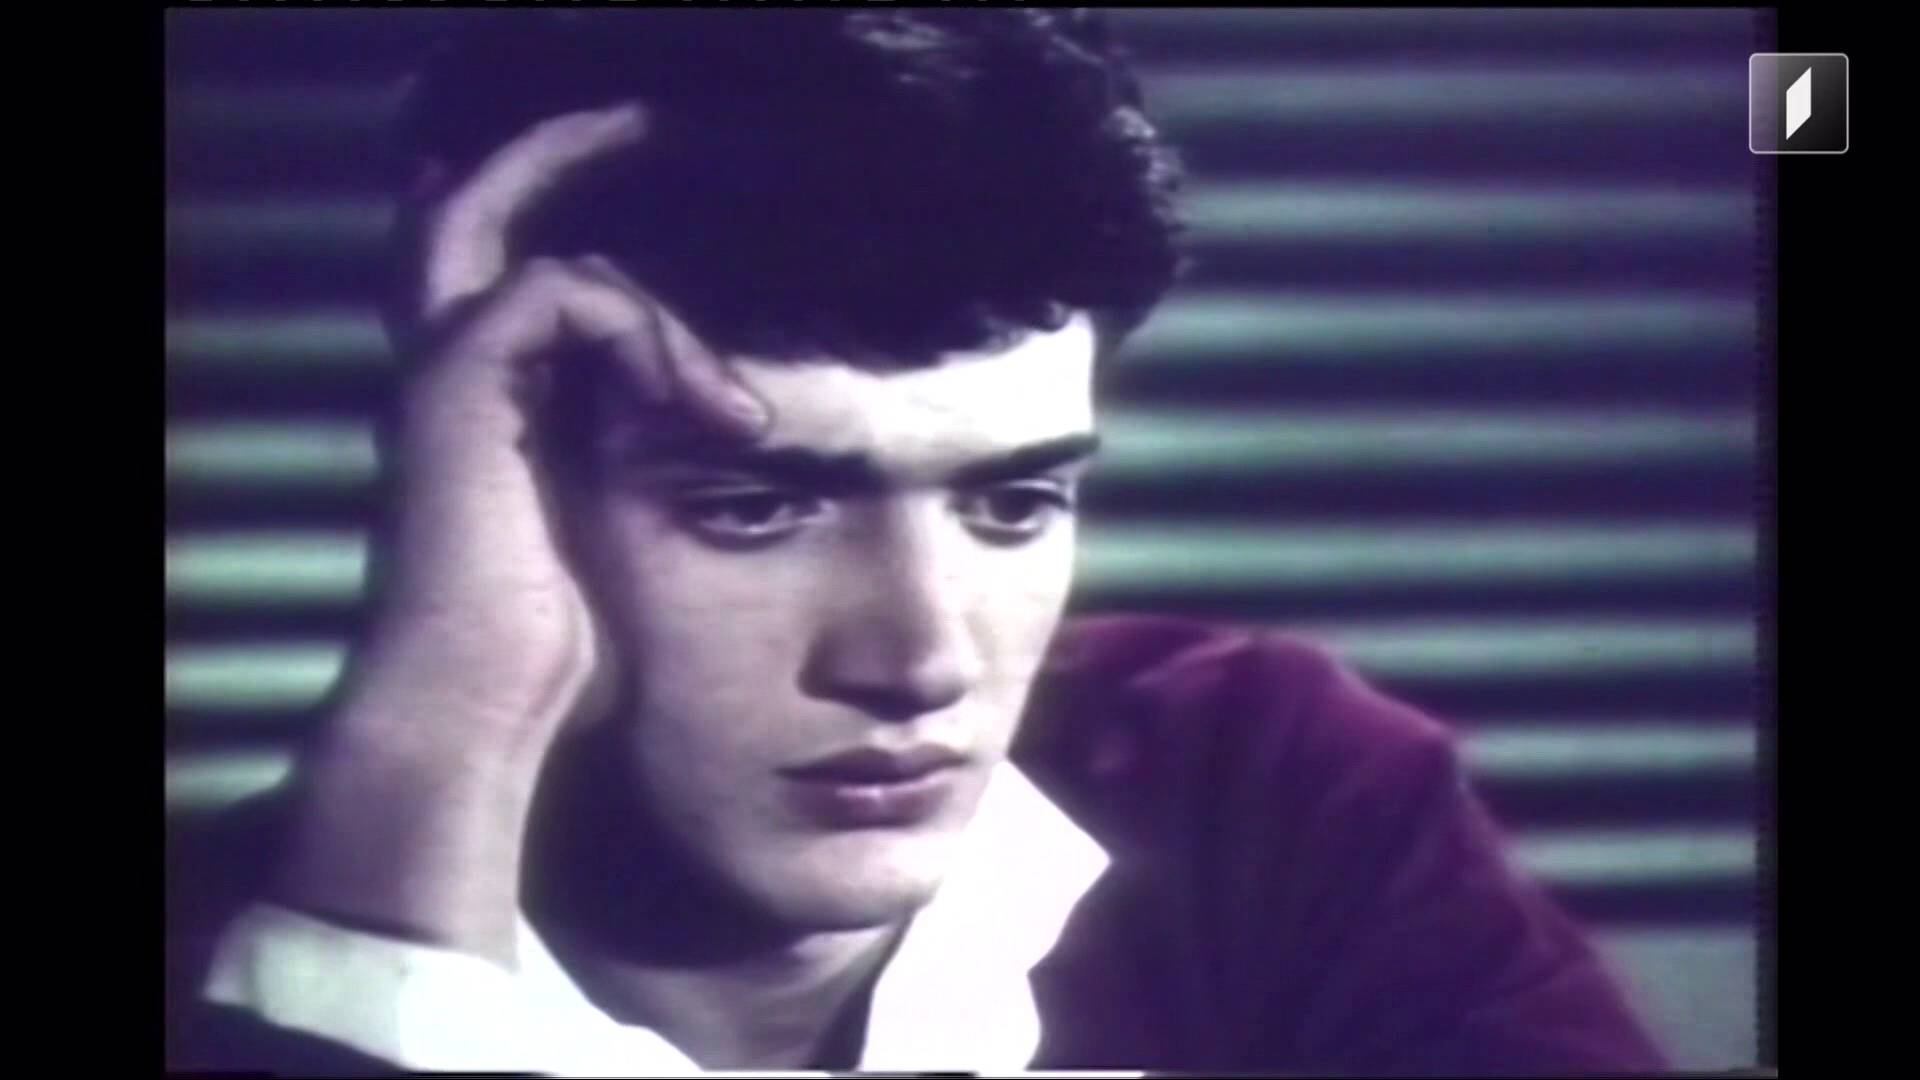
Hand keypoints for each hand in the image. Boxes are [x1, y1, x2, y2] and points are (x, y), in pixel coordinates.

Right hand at [273, 102, 764, 963]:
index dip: (585, 231)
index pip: (518, 269)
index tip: (692, 234)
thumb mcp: (627, 545)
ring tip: (738, 406)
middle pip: (474, 205)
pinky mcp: (460, 390)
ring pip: (539, 247)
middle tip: (656, 118)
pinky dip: (653, 343)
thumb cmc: (555, 655)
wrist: (480, 709)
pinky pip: (565, 298)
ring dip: (658, 304)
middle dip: (562, 150)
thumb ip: (659, 477)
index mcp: (493, 403)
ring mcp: (449, 377)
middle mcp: (456, 373)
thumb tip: (747, 455)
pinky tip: (716, 422)